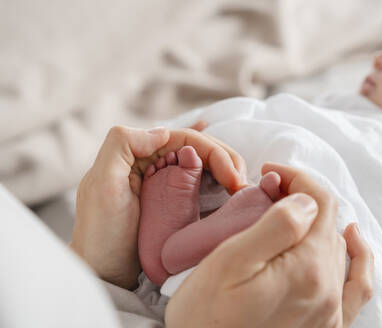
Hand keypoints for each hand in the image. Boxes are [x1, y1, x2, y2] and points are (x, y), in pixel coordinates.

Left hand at [70, 124, 246, 288]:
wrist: (103, 272)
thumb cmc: (100, 234)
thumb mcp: (102, 185)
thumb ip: (123, 144)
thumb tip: (164, 131)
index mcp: (137, 153)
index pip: (186, 139)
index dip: (214, 152)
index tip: (232, 178)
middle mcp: (153, 163)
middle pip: (198, 148)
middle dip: (226, 159)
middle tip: (242, 184)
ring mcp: (163, 182)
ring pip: (202, 163)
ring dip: (226, 168)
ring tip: (241, 185)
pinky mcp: (172, 202)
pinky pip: (199, 181)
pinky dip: (218, 176)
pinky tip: (230, 174)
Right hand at [165, 163, 373, 327]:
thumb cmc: (206, 316)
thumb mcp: (231, 262)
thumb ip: (277, 226)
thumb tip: (307, 201)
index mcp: (307, 267)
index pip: (319, 202)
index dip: (296, 178)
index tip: (269, 171)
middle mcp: (327, 288)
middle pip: (327, 222)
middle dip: (301, 196)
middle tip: (267, 191)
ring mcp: (330, 310)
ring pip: (335, 246)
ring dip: (316, 221)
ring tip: (286, 211)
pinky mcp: (326, 325)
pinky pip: (356, 285)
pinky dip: (359, 258)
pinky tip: (352, 240)